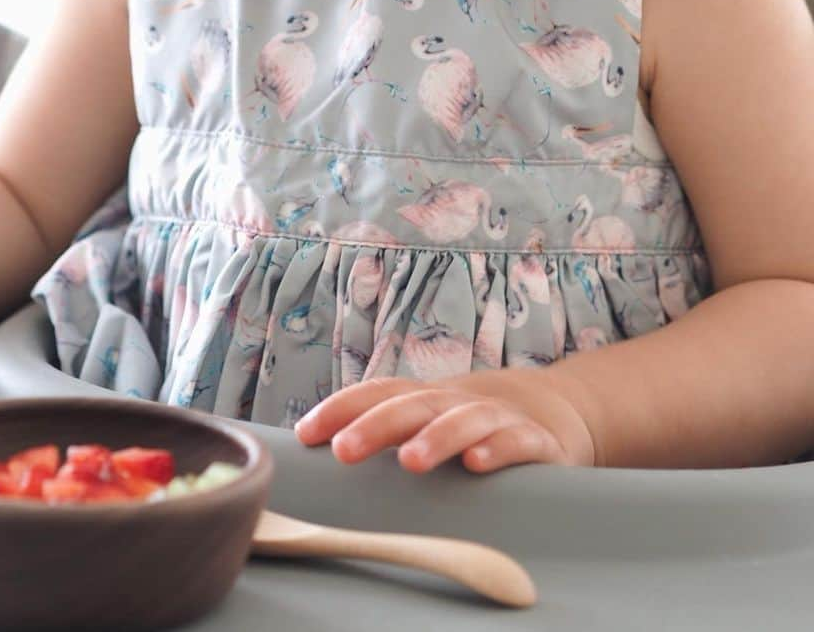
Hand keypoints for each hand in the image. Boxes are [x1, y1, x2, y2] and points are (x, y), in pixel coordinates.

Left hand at [294, 369, 596, 473]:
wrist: (551, 412)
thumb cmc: (468, 425)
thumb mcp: (426, 422)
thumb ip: (382, 435)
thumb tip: (313, 455)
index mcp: (424, 398)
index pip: (377, 393)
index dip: (341, 409)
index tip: (305, 434)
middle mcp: (454, 402)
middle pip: (412, 405)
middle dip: (376, 426)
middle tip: (344, 450)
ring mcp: (495, 418)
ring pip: (463, 421)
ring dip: (435, 438)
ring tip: (410, 461)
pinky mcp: (534, 441)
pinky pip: (516, 442)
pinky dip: (497, 450)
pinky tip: (477, 463)